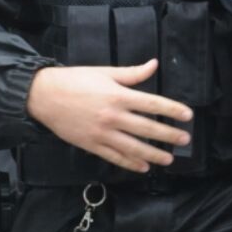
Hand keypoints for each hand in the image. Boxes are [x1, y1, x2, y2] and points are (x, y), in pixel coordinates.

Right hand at [26, 59, 192, 172]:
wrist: (44, 96)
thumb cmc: (75, 80)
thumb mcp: (105, 72)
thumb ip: (132, 73)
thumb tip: (154, 65)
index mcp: (118, 96)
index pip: (153, 104)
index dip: (172, 110)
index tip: (188, 116)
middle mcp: (113, 116)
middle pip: (147, 128)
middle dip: (168, 135)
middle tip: (185, 139)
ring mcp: (102, 133)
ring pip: (133, 147)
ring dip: (153, 154)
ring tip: (169, 159)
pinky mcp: (91, 144)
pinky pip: (114, 157)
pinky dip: (130, 163)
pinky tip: (142, 167)